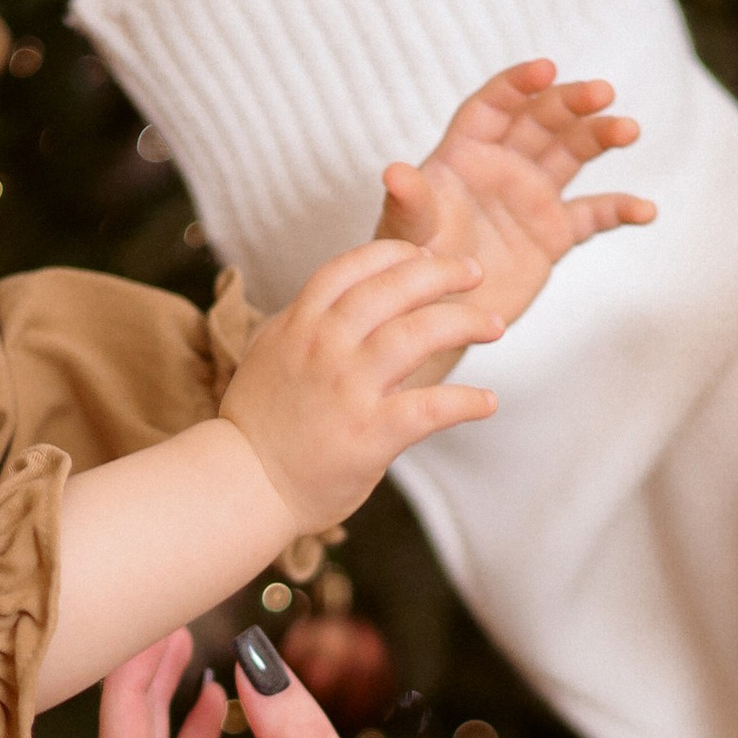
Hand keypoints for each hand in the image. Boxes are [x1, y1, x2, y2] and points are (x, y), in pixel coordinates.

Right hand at [221, 234, 504, 529]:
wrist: (244, 485)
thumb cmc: (261, 423)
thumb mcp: (271, 353)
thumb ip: (306, 323)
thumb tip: (342, 299)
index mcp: (300, 324)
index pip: (352, 266)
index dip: (394, 252)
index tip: (424, 254)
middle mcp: (324, 346)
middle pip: (393, 287)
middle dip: (442, 273)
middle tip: (474, 273)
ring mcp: (347, 388)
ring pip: (417, 334)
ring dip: (464, 323)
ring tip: (494, 325)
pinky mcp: (369, 433)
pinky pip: (430, 407)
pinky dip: (466, 402)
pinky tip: (488, 401)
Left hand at [377, 59, 649, 362]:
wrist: (432, 318)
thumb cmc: (408, 267)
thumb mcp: (406, 233)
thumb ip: (409, 202)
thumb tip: (395, 173)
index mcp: (463, 154)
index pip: (493, 106)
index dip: (517, 85)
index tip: (546, 70)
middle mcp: (501, 166)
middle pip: (541, 121)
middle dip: (570, 103)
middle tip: (602, 93)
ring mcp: (531, 197)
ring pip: (571, 154)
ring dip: (600, 137)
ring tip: (628, 130)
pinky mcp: (552, 234)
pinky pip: (591, 216)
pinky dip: (618, 211)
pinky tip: (645, 210)